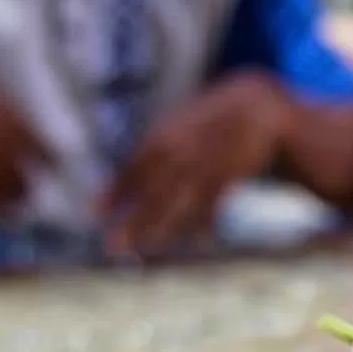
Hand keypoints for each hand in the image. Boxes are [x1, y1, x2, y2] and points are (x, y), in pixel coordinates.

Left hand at [104, 74, 287, 256]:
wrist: (260, 103)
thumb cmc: (213, 119)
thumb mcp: (182, 124)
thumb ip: (157, 151)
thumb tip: (124, 184)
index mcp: (167, 135)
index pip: (135, 166)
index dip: (115, 190)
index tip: (92, 214)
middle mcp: (183, 148)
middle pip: (154, 189)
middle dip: (133, 218)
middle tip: (112, 246)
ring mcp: (207, 159)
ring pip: (181, 198)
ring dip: (161, 225)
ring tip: (145, 248)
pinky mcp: (233, 169)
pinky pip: (215, 199)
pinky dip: (206, 219)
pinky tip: (196, 241)